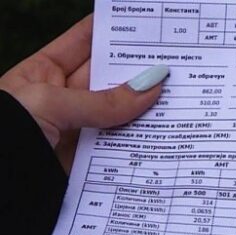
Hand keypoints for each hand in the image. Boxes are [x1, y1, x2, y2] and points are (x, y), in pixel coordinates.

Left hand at [0, 15, 167, 174]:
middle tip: (175, 65)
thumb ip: (102, 101)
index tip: (147, 29)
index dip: (112, 34)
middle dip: (138, 73)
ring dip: (145, 110)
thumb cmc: (6, 133)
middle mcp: (63, 100)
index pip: (84, 43)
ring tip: (178, 98)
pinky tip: (162, 133)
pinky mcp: (89, 163)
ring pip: (119, 116)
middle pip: (108, 80)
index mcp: (43, 74)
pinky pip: (120, 149)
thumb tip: (149, 86)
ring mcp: (78, 133)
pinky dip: (140, 144)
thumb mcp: (49, 104)